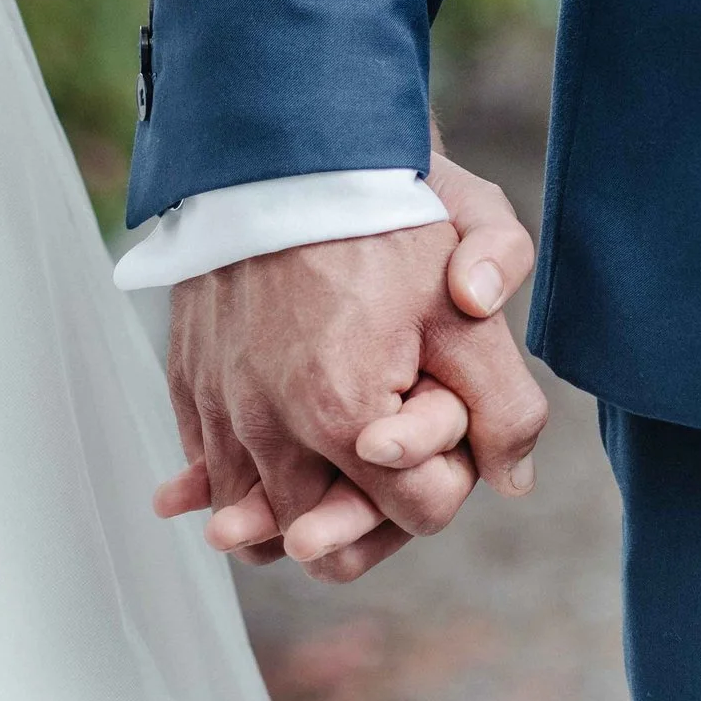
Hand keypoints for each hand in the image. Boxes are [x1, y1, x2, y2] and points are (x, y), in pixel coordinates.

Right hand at [153, 152, 545, 579]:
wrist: (278, 154)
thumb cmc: (377, 223)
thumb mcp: (464, 305)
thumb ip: (503, 402)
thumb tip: (513, 481)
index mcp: (343, 419)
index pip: (420, 515)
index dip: (451, 477)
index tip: (449, 424)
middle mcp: (268, 432)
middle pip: (330, 546)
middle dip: (375, 516)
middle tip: (398, 463)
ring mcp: (219, 414)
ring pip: (259, 529)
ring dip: (300, 516)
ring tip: (337, 480)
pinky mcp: (187, 390)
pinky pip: (211, 475)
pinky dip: (238, 485)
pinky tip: (268, 464)